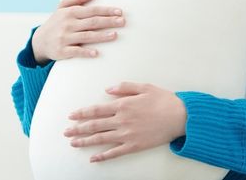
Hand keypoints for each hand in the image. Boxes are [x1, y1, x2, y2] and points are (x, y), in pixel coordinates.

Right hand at [31, 0, 125, 64]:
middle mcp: (68, 24)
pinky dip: (86, 52)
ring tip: (115, 35)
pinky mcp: (62, 51)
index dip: (106, 11)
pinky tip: (96, 53)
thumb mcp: (63, 7)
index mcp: (70, 12)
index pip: (92, 10)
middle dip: (108, 21)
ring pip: (86, 36)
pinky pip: (76, 52)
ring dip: (101, 36)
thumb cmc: (56, 22)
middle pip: (92, 22)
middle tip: (123, 22)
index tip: (120, 11)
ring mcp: (65, 38)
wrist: (39, 41)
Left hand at [63, 82, 187, 162]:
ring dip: (85, 142)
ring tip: (72, 143)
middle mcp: (122, 121)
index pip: (96, 110)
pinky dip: (103, 156)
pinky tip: (93, 159)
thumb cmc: (163, 100)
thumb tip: (107, 89)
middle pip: (94, 126)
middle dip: (78, 129)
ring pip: (101, 139)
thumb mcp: (144, 87)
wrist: (180, 117)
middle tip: (65, 132)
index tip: (71, 115)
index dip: (82, 113)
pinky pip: (115, 153)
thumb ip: (124, 87)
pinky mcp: (134, 146)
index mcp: (123, 105)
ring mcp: (127, 135)